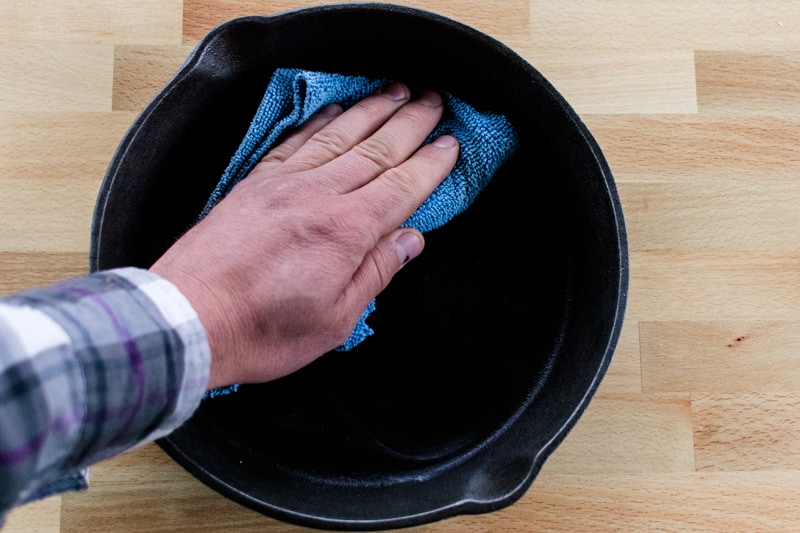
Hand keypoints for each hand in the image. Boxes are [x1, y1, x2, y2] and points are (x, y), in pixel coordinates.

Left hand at [150, 83, 458, 389]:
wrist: (188, 321)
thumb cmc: (260, 329)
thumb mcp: (335, 320)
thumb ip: (375, 273)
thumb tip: (408, 241)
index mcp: (345, 232)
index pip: (401, 186)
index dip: (430, 164)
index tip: (450, 145)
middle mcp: (317, 197)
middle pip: (376, 149)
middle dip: (411, 122)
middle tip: (435, 102)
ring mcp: (283, 185)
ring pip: (339, 135)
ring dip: (372, 110)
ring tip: (397, 91)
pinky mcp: (254, 185)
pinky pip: (294, 141)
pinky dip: (319, 122)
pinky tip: (335, 111)